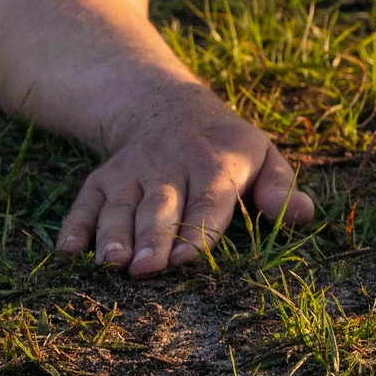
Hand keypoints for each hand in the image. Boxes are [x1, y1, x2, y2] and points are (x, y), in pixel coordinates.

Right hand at [56, 87, 312, 276]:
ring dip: (113, 235)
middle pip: (160, 208)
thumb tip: (305, 215)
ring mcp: (134, 172)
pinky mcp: (105, 177)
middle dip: (152, 239)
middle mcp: (171, 166)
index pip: (208, 201)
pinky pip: (86, 200)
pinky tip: (69, 249)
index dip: (197, 230)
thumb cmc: (227, 146)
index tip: (185, 259)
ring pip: (121, 205)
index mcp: (216, 164)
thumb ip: (280, 188)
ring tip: (109, 264)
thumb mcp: (262, 155)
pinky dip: (76, 224)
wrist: (170, 106)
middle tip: (145, 269)